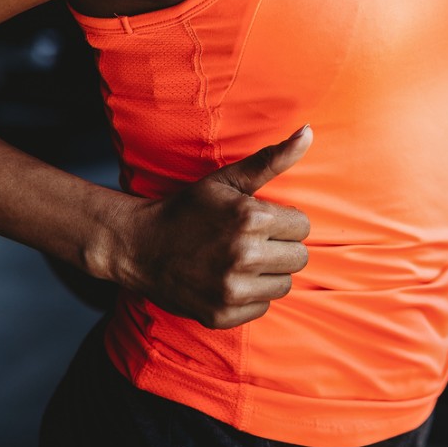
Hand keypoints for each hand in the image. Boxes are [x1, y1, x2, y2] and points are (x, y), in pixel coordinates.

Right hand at [108, 125, 313, 328]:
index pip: (302, 227)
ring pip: (284, 285)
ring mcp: (232, 289)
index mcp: (250, 218)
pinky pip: (262, 307)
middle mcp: (244, 255)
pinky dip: (251, 297)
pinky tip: (229, 280)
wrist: (138, 247)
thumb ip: (272, 159)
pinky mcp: (222, 314)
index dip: (283, 223)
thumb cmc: (189, 209)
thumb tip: (309, 131)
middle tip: (253, 242)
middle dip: (281, 248)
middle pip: (299, 258)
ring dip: (269, 274)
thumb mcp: (227, 180)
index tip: (261, 222)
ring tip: (241, 261)